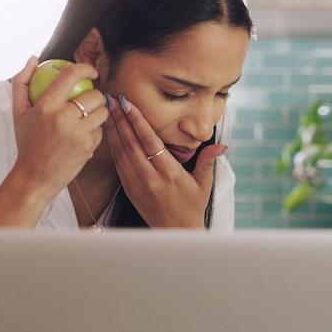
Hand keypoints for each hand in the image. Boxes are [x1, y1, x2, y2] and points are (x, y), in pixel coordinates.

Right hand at [10, 56, 108, 201]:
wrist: (34, 177)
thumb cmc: (27, 142)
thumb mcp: (19, 112)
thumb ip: (22, 82)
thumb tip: (34, 58)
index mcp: (45, 107)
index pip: (70, 76)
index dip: (85, 67)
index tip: (90, 70)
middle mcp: (62, 118)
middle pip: (93, 94)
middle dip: (95, 94)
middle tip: (89, 99)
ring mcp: (77, 134)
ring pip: (101, 112)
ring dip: (97, 112)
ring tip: (87, 116)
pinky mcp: (88, 147)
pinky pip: (99, 130)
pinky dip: (94, 131)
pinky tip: (82, 135)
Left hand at [105, 93, 227, 227]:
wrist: (176, 232)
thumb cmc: (192, 205)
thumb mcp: (204, 183)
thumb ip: (209, 161)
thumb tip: (222, 145)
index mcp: (169, 173)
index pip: (150, 141)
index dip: (137, 121)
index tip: (128, 103)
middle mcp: (150, 178)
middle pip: (131, 143)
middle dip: (121, 119)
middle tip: (113, 99)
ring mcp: (137, 185)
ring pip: (121, 152)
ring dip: (114, 130)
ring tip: (108, 110)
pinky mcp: (129, 190)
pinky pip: (118, 164)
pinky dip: (113, 147)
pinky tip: (110, 133)